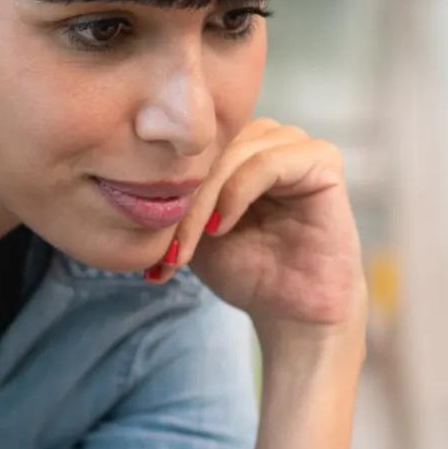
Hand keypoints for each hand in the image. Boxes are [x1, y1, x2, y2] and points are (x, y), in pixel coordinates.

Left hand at [149, 120, 364, 339]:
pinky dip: (237, 193)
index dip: (166, 191)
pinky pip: (268, 162)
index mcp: (239, 146)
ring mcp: (297, 145)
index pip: (192, 148)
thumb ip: (170, 199)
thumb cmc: (247, 270)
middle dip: (183, 200)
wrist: (292, 311)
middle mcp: (269, 137)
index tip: (153, 250)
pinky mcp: (323, 160)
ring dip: (205, 201)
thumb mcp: (192, 230)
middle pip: (210, 148)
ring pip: (233, 154)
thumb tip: (124, 181)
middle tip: (169, 251)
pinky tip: (222, 226)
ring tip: (191, 244)